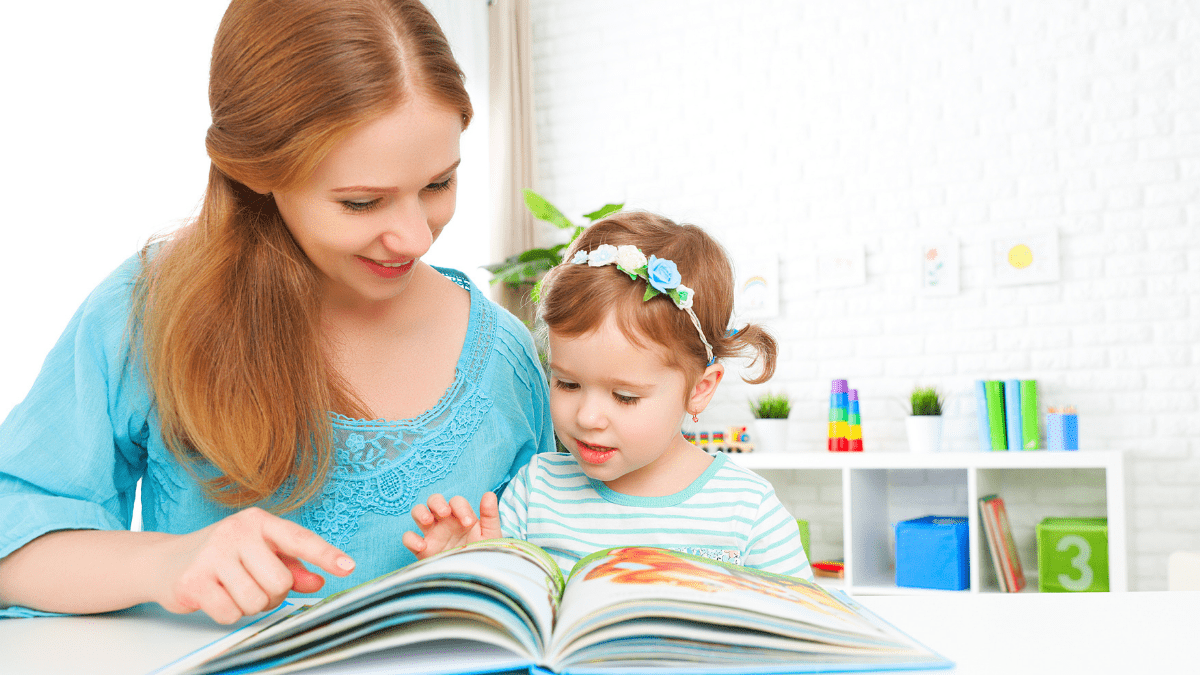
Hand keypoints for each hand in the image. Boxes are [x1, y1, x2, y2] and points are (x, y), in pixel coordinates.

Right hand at [152, 507, 354, 623]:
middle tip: (254, 585)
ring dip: (249, 605)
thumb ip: (291, 565)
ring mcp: (213, 555)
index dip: (325, 555)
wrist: (164, 561)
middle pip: (280, 582)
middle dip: (273, 594)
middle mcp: (237, 532)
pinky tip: (215, 597)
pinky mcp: (193, 581)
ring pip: (257, 601)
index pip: (299, 539)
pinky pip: (231, 613)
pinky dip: (228, 613)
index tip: (348, 568)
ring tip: (233, 589)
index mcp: (258, 521)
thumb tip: (319, 580)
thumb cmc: (221, 556)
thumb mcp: (258, 552)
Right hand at [402, 492, 500, 559]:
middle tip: (445, 513)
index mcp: (461, 517)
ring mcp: (432, 535)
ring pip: (418, 512)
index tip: (468, 523)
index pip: (456, 502)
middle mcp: (445, 522)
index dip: (461, 507)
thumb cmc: (483, 555)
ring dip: (420, 512)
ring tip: (428, 521)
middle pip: (434, 500)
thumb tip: (489, 495)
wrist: (474, 578)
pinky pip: (408, 538)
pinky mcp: (422, 550)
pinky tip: (422, 546)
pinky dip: (410, 539)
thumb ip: (490, 516)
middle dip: (437, 502)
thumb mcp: (490, 536)